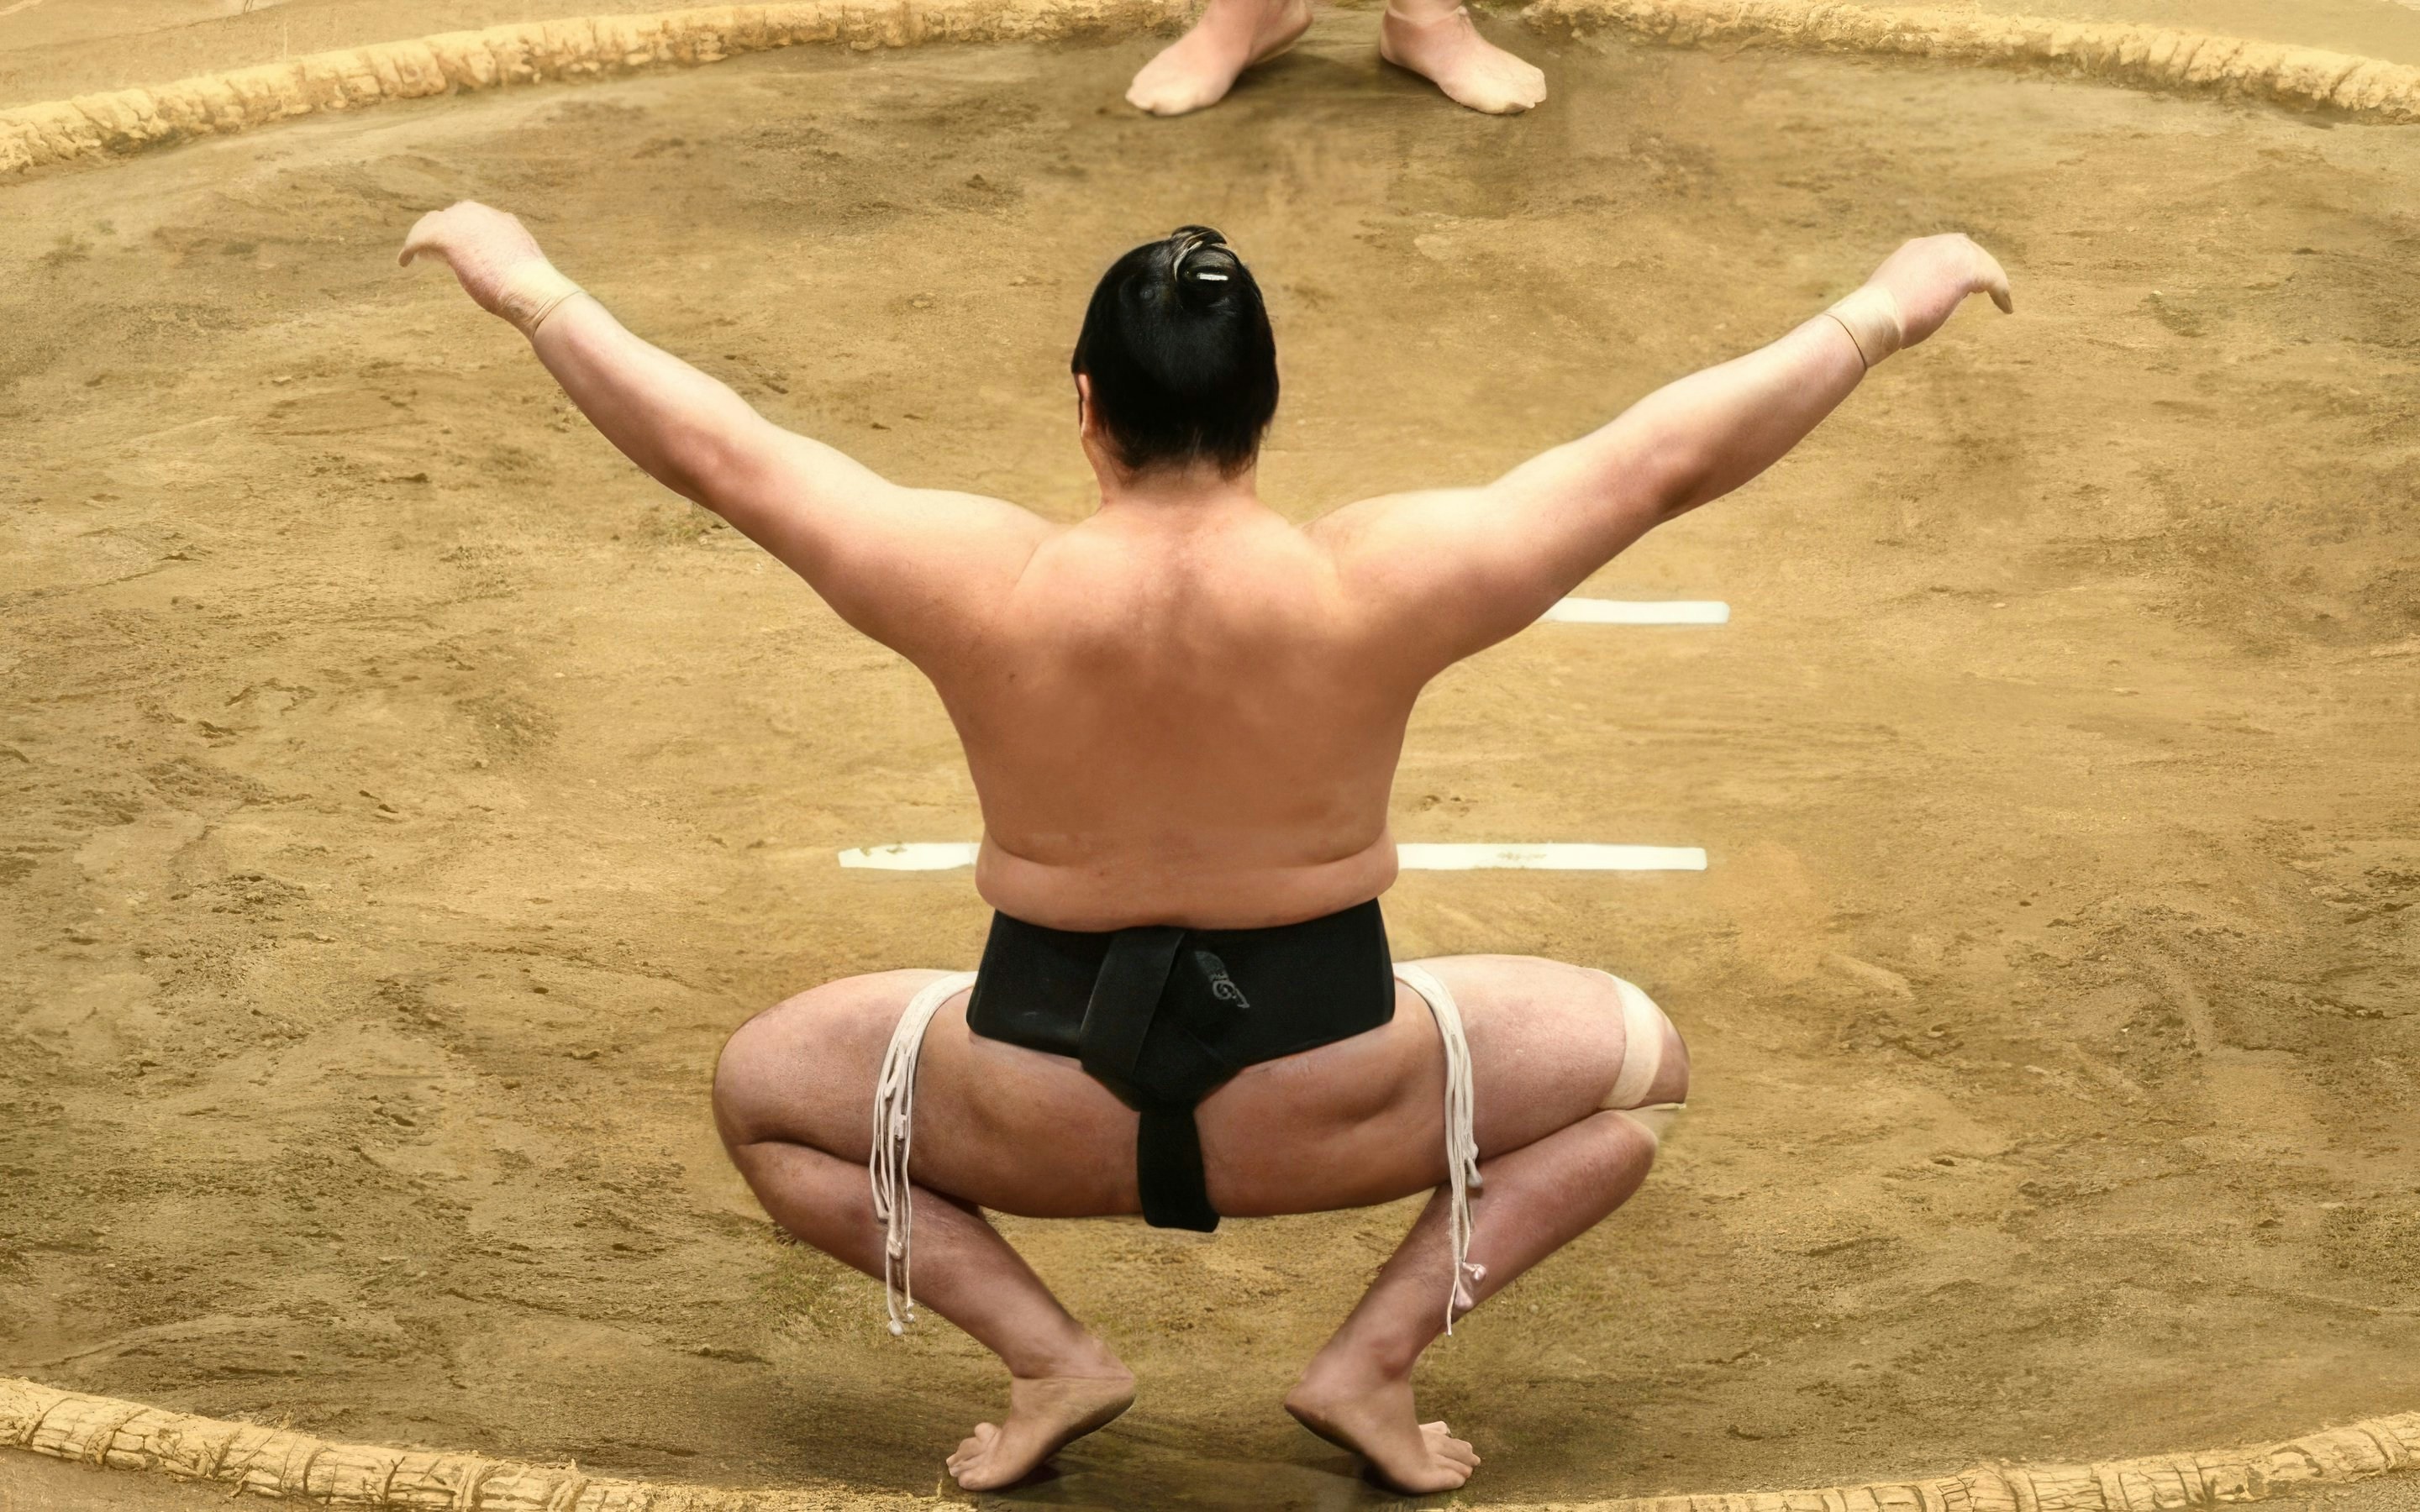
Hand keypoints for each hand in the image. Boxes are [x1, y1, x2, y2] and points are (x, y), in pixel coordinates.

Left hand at [398, 201, 550, 318]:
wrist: (532, 290)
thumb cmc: (533, 290)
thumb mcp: (524, 268)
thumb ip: (511, 262)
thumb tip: (511, 277)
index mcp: (502, 221)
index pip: (471, 218)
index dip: (459, 233)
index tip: (454, 248)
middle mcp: (481, 215)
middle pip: (448, 217)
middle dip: (438, 231)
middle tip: (430, 250)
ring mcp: (463, 223)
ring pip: (430, 224)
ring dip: (421, 239)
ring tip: (413, 254)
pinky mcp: (446, 237)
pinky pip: (418, 240)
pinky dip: (409, 250)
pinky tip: (404, 262)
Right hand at [1862, 233, 2012, 348]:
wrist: (1875, 316)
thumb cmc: (1878, 316)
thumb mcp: (1894, 297)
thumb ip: (1911, 292)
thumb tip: (1922, 304)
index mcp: (1915, 249)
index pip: (1947, 251)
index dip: (1960, 265)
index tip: (1968, 284)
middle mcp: (1935, 244)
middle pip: (1970, 250)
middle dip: (1981, 268)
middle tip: (1991, 288)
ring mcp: (1951, 253)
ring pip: (1984, 262)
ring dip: (1994, 279)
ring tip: (2002, 298)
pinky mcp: (1966, 269)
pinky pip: (1994, 278)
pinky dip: (2002, 292)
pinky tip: (2006, 307)